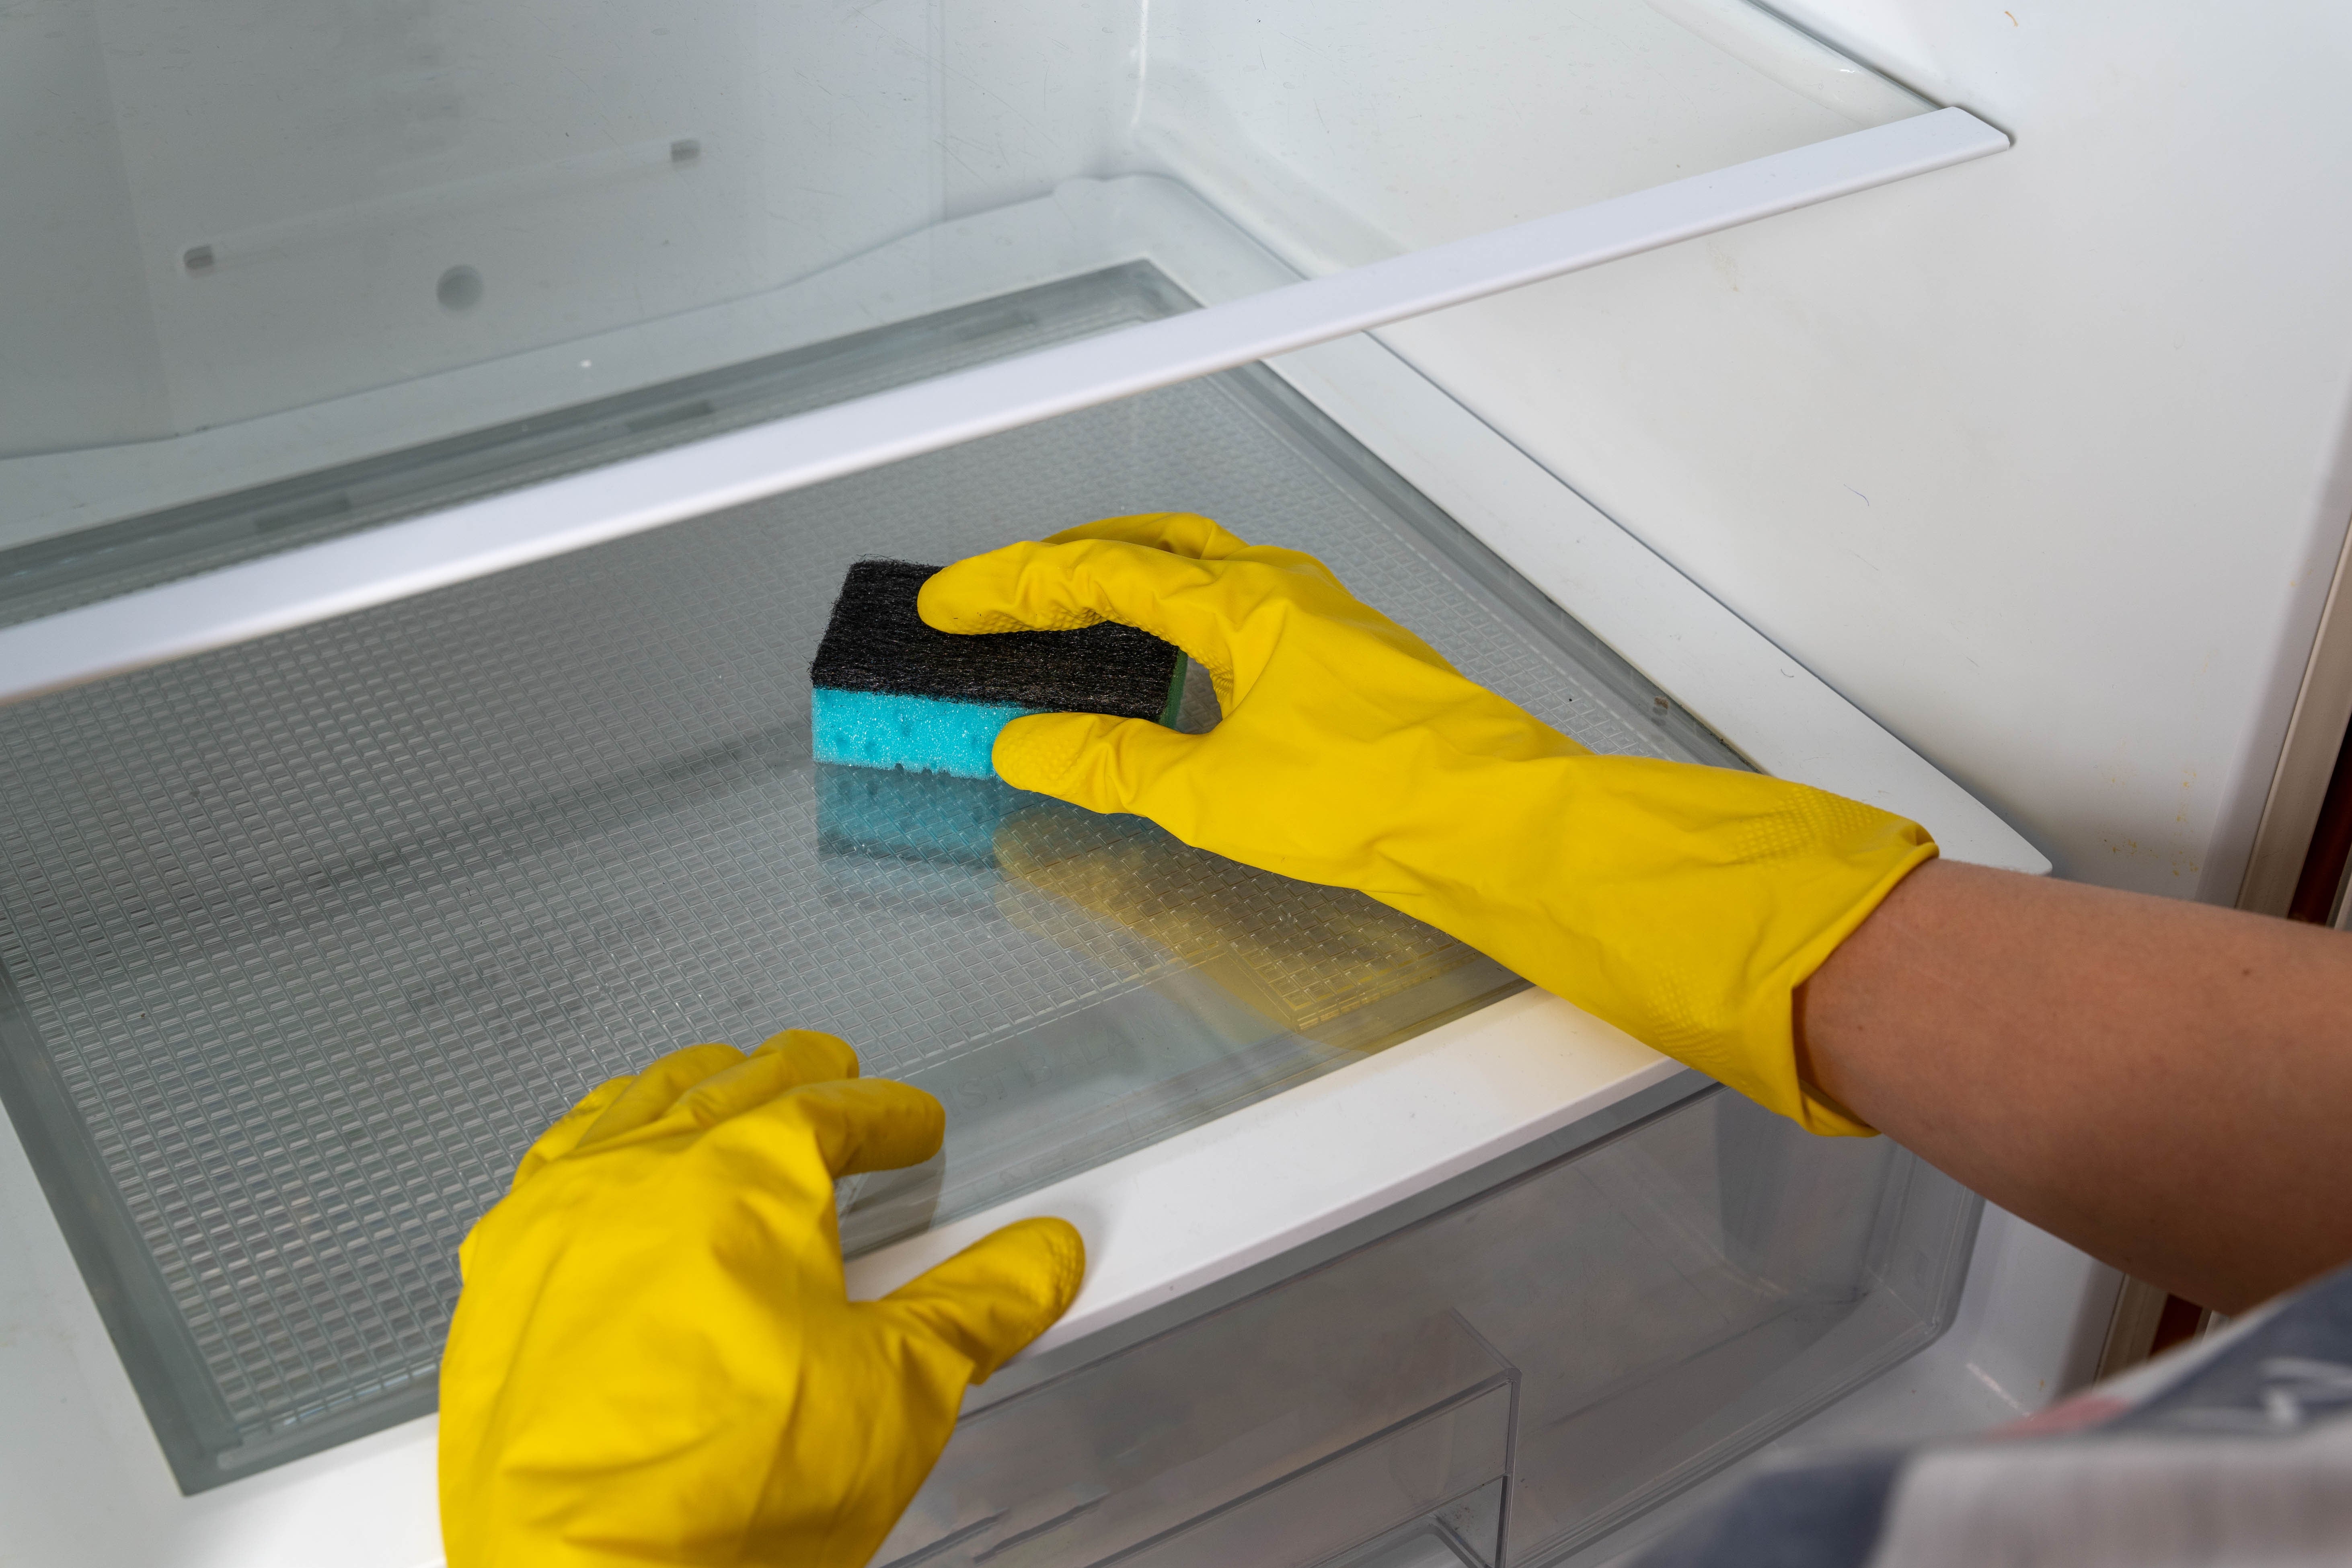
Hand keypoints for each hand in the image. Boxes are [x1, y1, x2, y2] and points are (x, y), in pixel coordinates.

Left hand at [439, 1030, 1084, 1566]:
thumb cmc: (728, 1488)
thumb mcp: (898, 1390)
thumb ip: (977, 1307)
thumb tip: (1043, 1256)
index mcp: (750, 1173)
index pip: (837, 1112)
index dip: (888, 1115)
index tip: (913, 1125)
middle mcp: (647, 1170)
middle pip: (732, 1088)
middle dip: (791, 1077)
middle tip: (826, 1072)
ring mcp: (561, 1219)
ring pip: (632, 1110)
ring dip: (687, 1090)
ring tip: (717, 1085)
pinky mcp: (499, 1279)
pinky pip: (546, 1169)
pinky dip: (588, 1144)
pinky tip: (598, 1162)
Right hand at [920, 513, 1934, 1133]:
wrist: (1494, 824)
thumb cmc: (1372, 799)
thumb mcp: (1210, 794)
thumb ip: (1110, 765)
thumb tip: (1026, 744)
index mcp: (1239, 604)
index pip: (1098, 575)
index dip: (1010, 587)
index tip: (948, 603)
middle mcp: (1283, 594)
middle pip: (1155, 546)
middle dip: (1069, 560)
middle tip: (1006, 588)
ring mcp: (1323, 625)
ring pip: (1207, 573)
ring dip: (1133, 585)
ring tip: (1078, 619)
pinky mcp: (1350, 666)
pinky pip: (1244, 616)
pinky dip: (1186, 624)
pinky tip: (1179, 674)